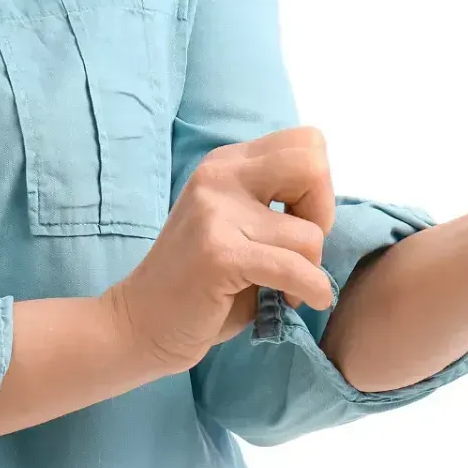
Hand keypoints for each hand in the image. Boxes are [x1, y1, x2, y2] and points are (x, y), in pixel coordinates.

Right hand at [103, 127, 335, 372]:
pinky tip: (300, 300)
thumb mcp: (235, 224)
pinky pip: (295, 268)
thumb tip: (327, 205)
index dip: (317, 187)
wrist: (140, 323)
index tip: (296, 224)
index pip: (306, 144)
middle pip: (312, 164)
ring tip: (283, 287)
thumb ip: (272, 203)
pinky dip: (311, 290)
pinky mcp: (219, 254)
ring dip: (310, 268)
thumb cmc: (199, 284)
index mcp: (226, 164)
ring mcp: (216, 212)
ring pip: (308, 234)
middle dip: (323, 213)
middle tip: (302, 249)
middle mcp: (219, 176)